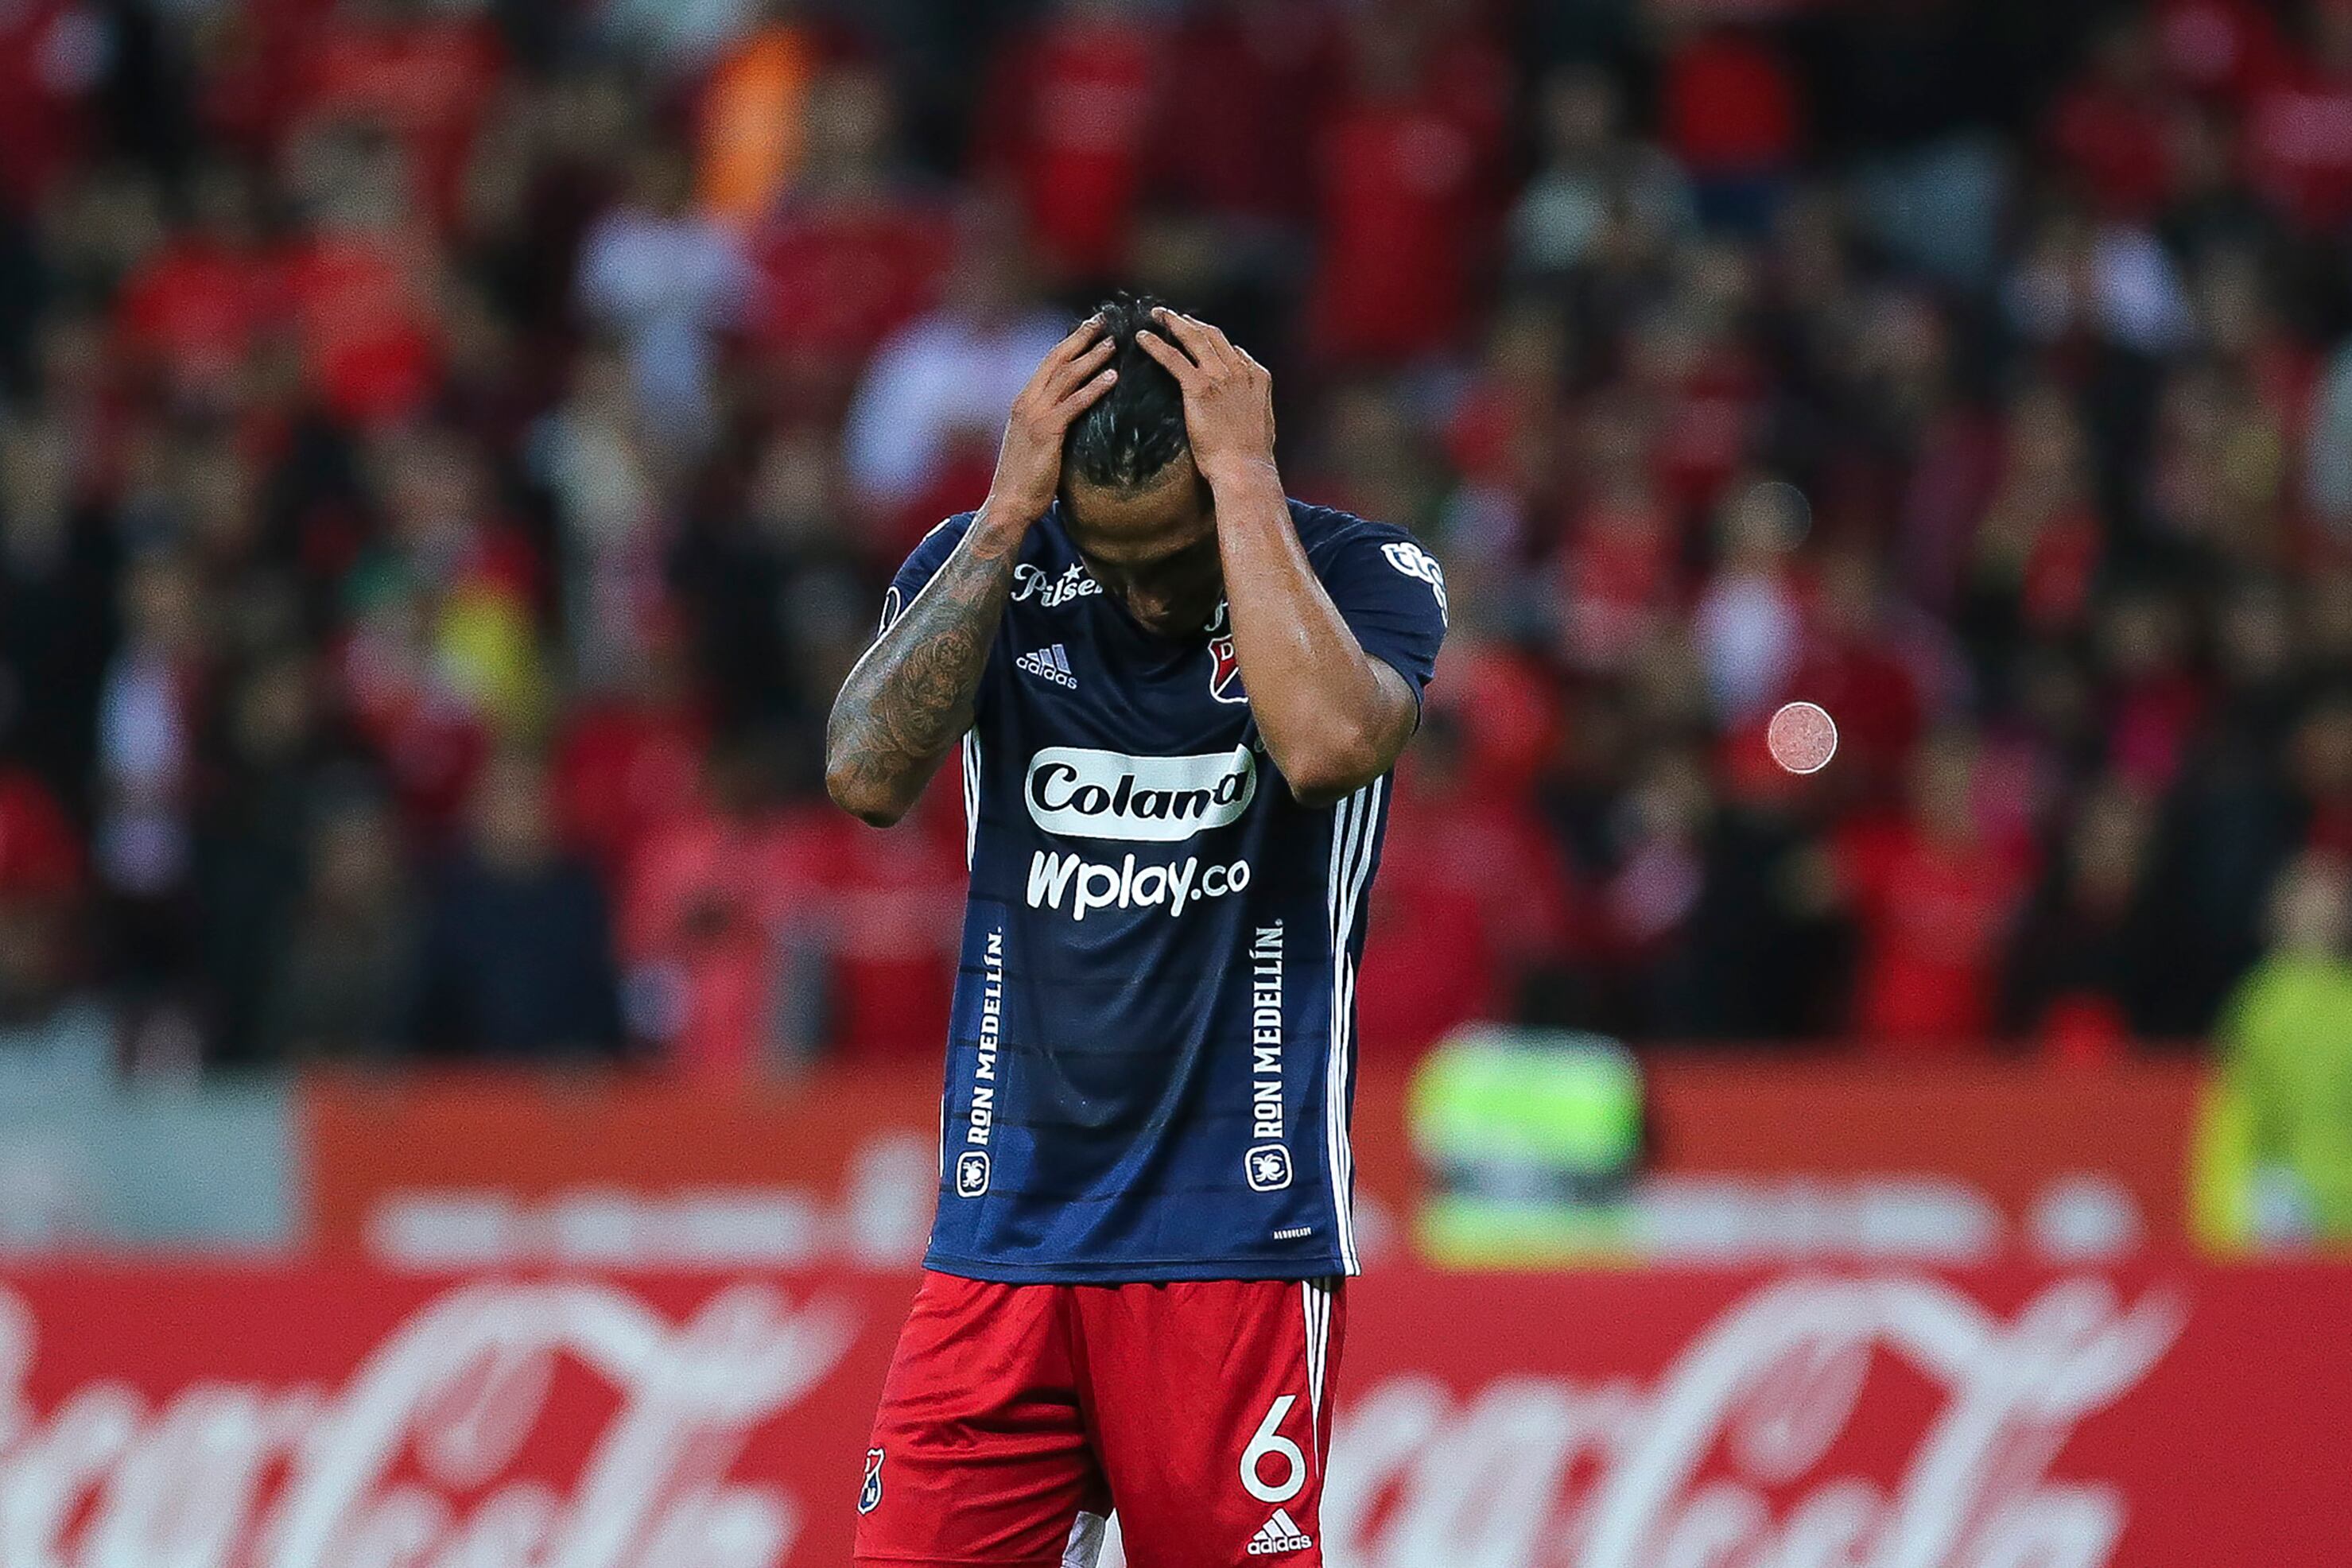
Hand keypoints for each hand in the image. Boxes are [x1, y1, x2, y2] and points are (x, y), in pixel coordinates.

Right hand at [983, 316, 1115, 530]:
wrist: (1009, 504)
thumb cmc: (1026, 480)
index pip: (1049, 363)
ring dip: (1092, 357)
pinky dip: (1095, 388)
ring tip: (1114, 343)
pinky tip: (1113, 377)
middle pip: (1058, 360)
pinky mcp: (1047, 432)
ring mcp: (1035, 415)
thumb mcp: (1037, 444)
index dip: (1070, 343)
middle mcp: (1027, 402)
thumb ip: (1052, 425)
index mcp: (1024, 402)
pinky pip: (1075, 404)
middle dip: (1081, 338)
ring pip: (1067, 376)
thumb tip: (1076, 418)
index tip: (1090, 328)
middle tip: (1104, 320)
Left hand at [1136, 308, 1277, 493]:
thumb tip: (1248, 396)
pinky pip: (1173, 358)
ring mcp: (1220, 376)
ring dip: (1173, 323)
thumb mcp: (1262, 421)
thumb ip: (1254, 401)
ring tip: (1156, 315)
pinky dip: (1156, 345)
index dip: (1211, 338)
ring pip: (1194, 338)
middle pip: (1212, 336)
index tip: (1196, 333)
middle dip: (1190, 323)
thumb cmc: (1251, 456)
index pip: (1232, 348)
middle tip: (1172, 316)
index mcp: (1257, 377)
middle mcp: (1240, 370)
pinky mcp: (1199, 387)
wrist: (1244, 468)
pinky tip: (1142, 338)